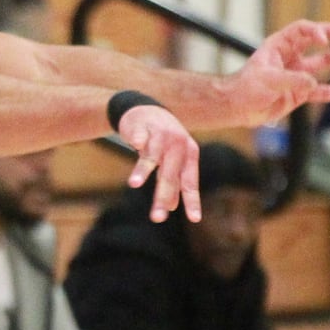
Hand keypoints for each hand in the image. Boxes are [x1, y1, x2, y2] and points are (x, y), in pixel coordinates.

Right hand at [117, 104, 200, 222]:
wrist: (147, 111)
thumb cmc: (162, 141)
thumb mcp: (171, 160)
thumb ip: (173, 180)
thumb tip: (171, 207)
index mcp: (189, 154)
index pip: (190, 182)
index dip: (192, 200)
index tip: (194, 219)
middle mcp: (177, 145)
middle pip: (170, 174)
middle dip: (163, 196)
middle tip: (157, 218)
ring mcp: (160, 134)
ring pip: (152, 156)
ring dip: (143, 170)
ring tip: (134, 185)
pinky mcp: (143, 127)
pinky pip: (140, 135)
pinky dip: (138, 140)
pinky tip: (136, 144)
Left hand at [225, 21, 329, 125]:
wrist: (238, 108)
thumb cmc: (246, 88)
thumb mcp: (267, 80)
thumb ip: (291, 80)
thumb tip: (313, 83)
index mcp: (279, 46)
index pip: (301, 31)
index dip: (314, 31)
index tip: (325, 40)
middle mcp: (290, 57)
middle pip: (315, 41)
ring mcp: (297, 75)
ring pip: (324, 63)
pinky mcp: (300, 93)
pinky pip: (323, 91)